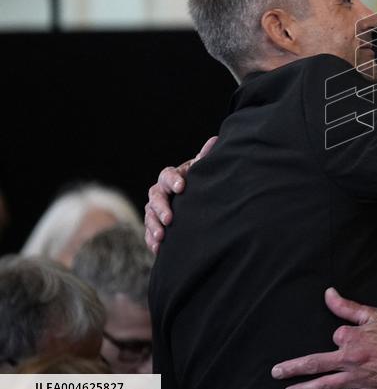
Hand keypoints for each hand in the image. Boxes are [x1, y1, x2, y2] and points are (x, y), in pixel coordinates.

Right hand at [143, 136, 216, 252]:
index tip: (181, 187)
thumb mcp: (203, 173)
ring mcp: (156, 209)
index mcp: (174, 176)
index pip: (167, 175)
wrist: (198, 203)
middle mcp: (161, 192)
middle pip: (155, 196)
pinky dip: (151, 240)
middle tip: (169, 219)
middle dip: (161, 208)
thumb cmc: (201, 183)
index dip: (173, 180)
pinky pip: (149, 232)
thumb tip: (215, 140)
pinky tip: (158, 249)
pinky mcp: (155, 225)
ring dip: (154, 226)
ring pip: (149, 215)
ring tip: (161, 237)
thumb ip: (205, 159)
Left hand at [271, 288, 376, 388]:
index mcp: (351, 339)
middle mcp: (350, 360)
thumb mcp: (374, 313)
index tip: (351, 336)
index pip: (333, 338)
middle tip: (276, 373)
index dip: (340, 337)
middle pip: (314, 365)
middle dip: (292, 370)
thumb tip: (328, 293)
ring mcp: (358, 380)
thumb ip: (346, 307)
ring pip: (325, 387)